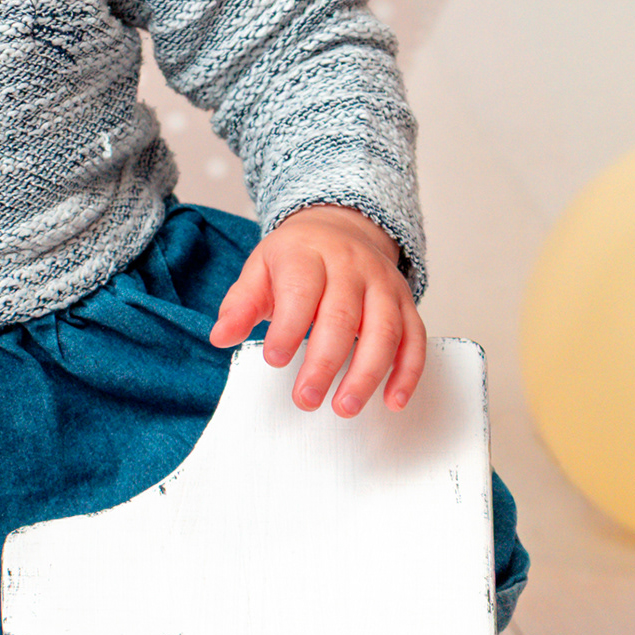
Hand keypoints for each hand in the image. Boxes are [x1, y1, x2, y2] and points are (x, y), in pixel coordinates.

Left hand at [208, 204, 425, 414]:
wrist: (339, 227)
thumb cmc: (296, 258)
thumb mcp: (259, 271)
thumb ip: (240, 305)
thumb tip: (220, 336)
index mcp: (308, 254)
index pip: (301, 290)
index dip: (289, 326)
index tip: (274, 358)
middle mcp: (351, 266)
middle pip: (343, 315)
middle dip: (325, 362)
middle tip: (306, 397)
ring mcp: (383, 284)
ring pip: (384, 330)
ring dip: (367, 374)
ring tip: (345, 406)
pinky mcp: (405, 302)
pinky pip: (414, 337)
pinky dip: (408, 371)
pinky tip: (393, 400)